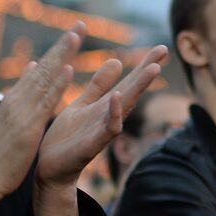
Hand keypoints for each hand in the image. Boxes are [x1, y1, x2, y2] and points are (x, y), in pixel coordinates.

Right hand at [0, 26, 82, 214]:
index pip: (39, 70)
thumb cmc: (0, 151)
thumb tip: (30, 66)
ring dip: (61, 56)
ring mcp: (22, 110)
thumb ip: (21, 93)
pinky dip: (56, 84)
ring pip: (45, 78)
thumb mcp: (10, 118)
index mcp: (16, 98)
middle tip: (80, 25)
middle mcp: (18, 99)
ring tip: (76, 36)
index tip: (72, 34)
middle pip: (44, 67)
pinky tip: (68, 70)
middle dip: (63, 45)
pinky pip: (45, 102)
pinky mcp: (28, 125)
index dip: (56, 51)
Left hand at [35, 44, 168, 188]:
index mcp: (104, 106)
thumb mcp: (83, 104)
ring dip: (139, 87)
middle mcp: (108, 116)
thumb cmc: (67, 138)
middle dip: (147, 71)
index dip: (143, 64)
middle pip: (132, 90)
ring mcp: (102, 130)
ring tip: (152, 68)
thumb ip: (99, 86)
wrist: (50, 169)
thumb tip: (117, 60)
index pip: (128, 81)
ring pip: (125, 106)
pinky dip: (114, 113)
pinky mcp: (92, 145)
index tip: (161, 47)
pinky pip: (107, 128)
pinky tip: (118, 96)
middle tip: (164, 49)